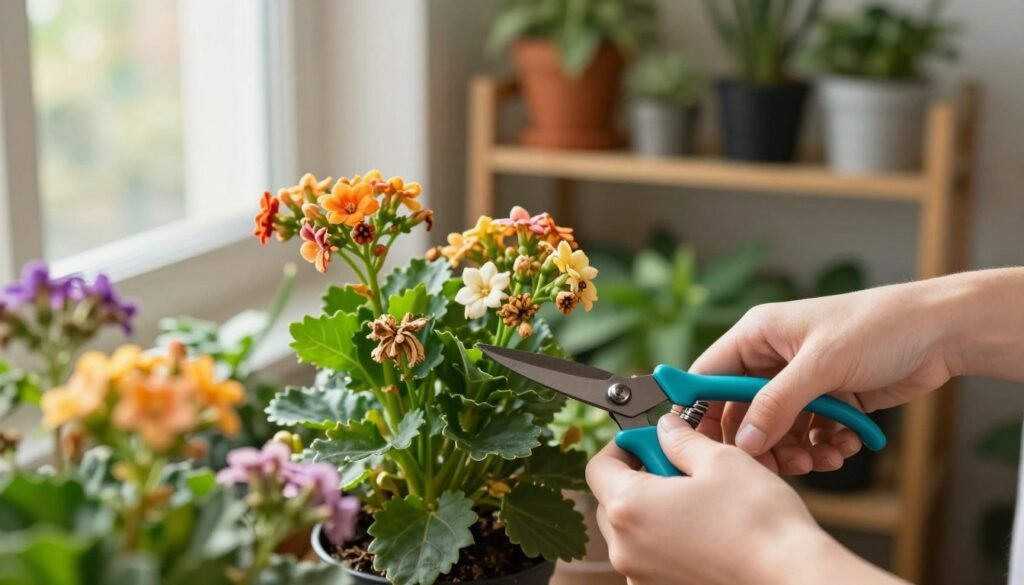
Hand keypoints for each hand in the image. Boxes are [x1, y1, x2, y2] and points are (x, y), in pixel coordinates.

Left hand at [586, 415, 901, 584]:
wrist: (792, 578)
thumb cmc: (759, 523)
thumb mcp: (720, 460)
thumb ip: (681, 440)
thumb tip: (667, 428)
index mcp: (629, 507)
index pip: (598, 467)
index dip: (622, 445)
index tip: (647, 439)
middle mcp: (626, 547)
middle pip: (611, 499)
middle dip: (638, 476)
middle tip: (676, 464)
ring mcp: (642, 575)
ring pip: (633, 530)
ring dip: (654, 508)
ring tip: (697, 498)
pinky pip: (652, 555)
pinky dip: (667, 538)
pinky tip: (704, 528)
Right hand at [690, 268, 1023, 474]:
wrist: (941, 332)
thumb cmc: (878, 327)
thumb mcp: (821, 364)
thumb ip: (777, 404)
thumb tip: (744, 442)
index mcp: (758, 335)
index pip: (709, 376)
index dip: (702, 412)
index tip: (704, 448)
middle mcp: (773, 358)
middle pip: (742, 412)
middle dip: (759, 443)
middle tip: (778, 467)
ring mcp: (802, 381)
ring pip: (777, 429)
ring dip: (794, 451)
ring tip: (820, 460)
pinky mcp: (830, 400)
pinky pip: (809, 434)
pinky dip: (823, 447)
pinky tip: (844, 447)